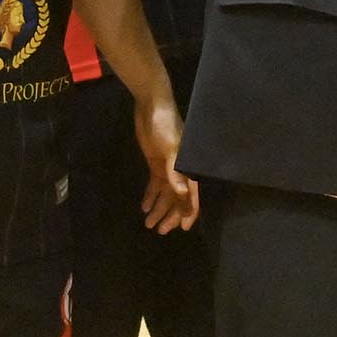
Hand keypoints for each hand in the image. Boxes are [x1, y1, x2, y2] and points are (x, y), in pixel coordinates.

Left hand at [133, 93, 200, 232]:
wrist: (151, 106)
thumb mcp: (171, 149)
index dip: (189, 212)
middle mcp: (180, 170)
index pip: (192, 195)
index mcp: (187, 167)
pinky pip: (155, 184)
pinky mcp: (156, 163)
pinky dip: (150, 196)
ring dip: (159, 209)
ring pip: (165, 194)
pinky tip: (144, 207)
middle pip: (177, 198)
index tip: (184, 228)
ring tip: (149, 224)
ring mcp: (167, 167)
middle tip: (160, 231)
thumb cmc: (165, 126)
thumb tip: (182, 194)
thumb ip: (176, 172)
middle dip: (170, 215)